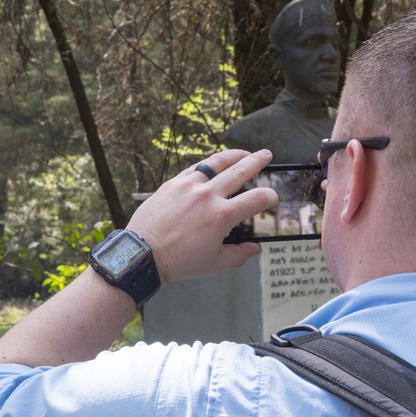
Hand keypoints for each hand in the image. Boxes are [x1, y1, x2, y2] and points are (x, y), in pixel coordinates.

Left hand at [127, 149, 276, 284]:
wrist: (143, 254)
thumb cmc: (179, 262)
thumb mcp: (215, 263)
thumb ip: (239, 254)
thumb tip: (255, 248)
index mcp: (222, 216)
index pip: (257, 199)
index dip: (270, 197)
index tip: (272, 198)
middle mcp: (208, 196)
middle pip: (240, 170)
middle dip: (257, 161)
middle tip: (266, 155)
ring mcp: (189, 186)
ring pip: (216, 162)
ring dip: (233, 155)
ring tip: (243, 153)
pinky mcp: (173, 184)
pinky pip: (195, 168)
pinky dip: (207, 164)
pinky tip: (213, 164)